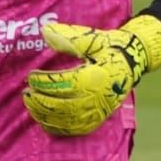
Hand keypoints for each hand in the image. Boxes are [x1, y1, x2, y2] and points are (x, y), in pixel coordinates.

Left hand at [23, 15, 160, 135]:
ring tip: (31, 104)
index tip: (31, 77)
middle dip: (41, 100)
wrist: (133, 61)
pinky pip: (75, 129)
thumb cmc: (111, 47)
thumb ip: (69, 37)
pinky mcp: (98, 118)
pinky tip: (44, 120)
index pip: (64, 83)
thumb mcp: (92, 39)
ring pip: (67, 119)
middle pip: (63, 105)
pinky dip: (57, 127)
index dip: (45, 82)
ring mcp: (98, 110)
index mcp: (95, 76)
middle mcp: (97, 97)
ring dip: (45, 114)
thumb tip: (45, 30)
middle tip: (26, 92)